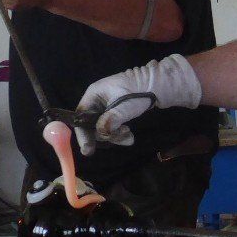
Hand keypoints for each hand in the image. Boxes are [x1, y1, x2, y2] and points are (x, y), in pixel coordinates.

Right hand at [74, 55, 201, 153]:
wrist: (156, 86)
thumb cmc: (139, 92)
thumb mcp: (124, 107)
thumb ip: (111, 119)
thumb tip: (101, 132)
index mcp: (93, 94)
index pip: (81, 117)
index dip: (82, 134)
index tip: (88, 150)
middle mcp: (96, 101)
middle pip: (91, 126)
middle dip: (106, 135)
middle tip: (121, 137)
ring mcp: (104, 108)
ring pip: (102, 129)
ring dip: (115, 136)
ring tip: (129, 136)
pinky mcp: (113, 114)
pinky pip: (111, 128)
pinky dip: (119, 134)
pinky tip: (130, 136)